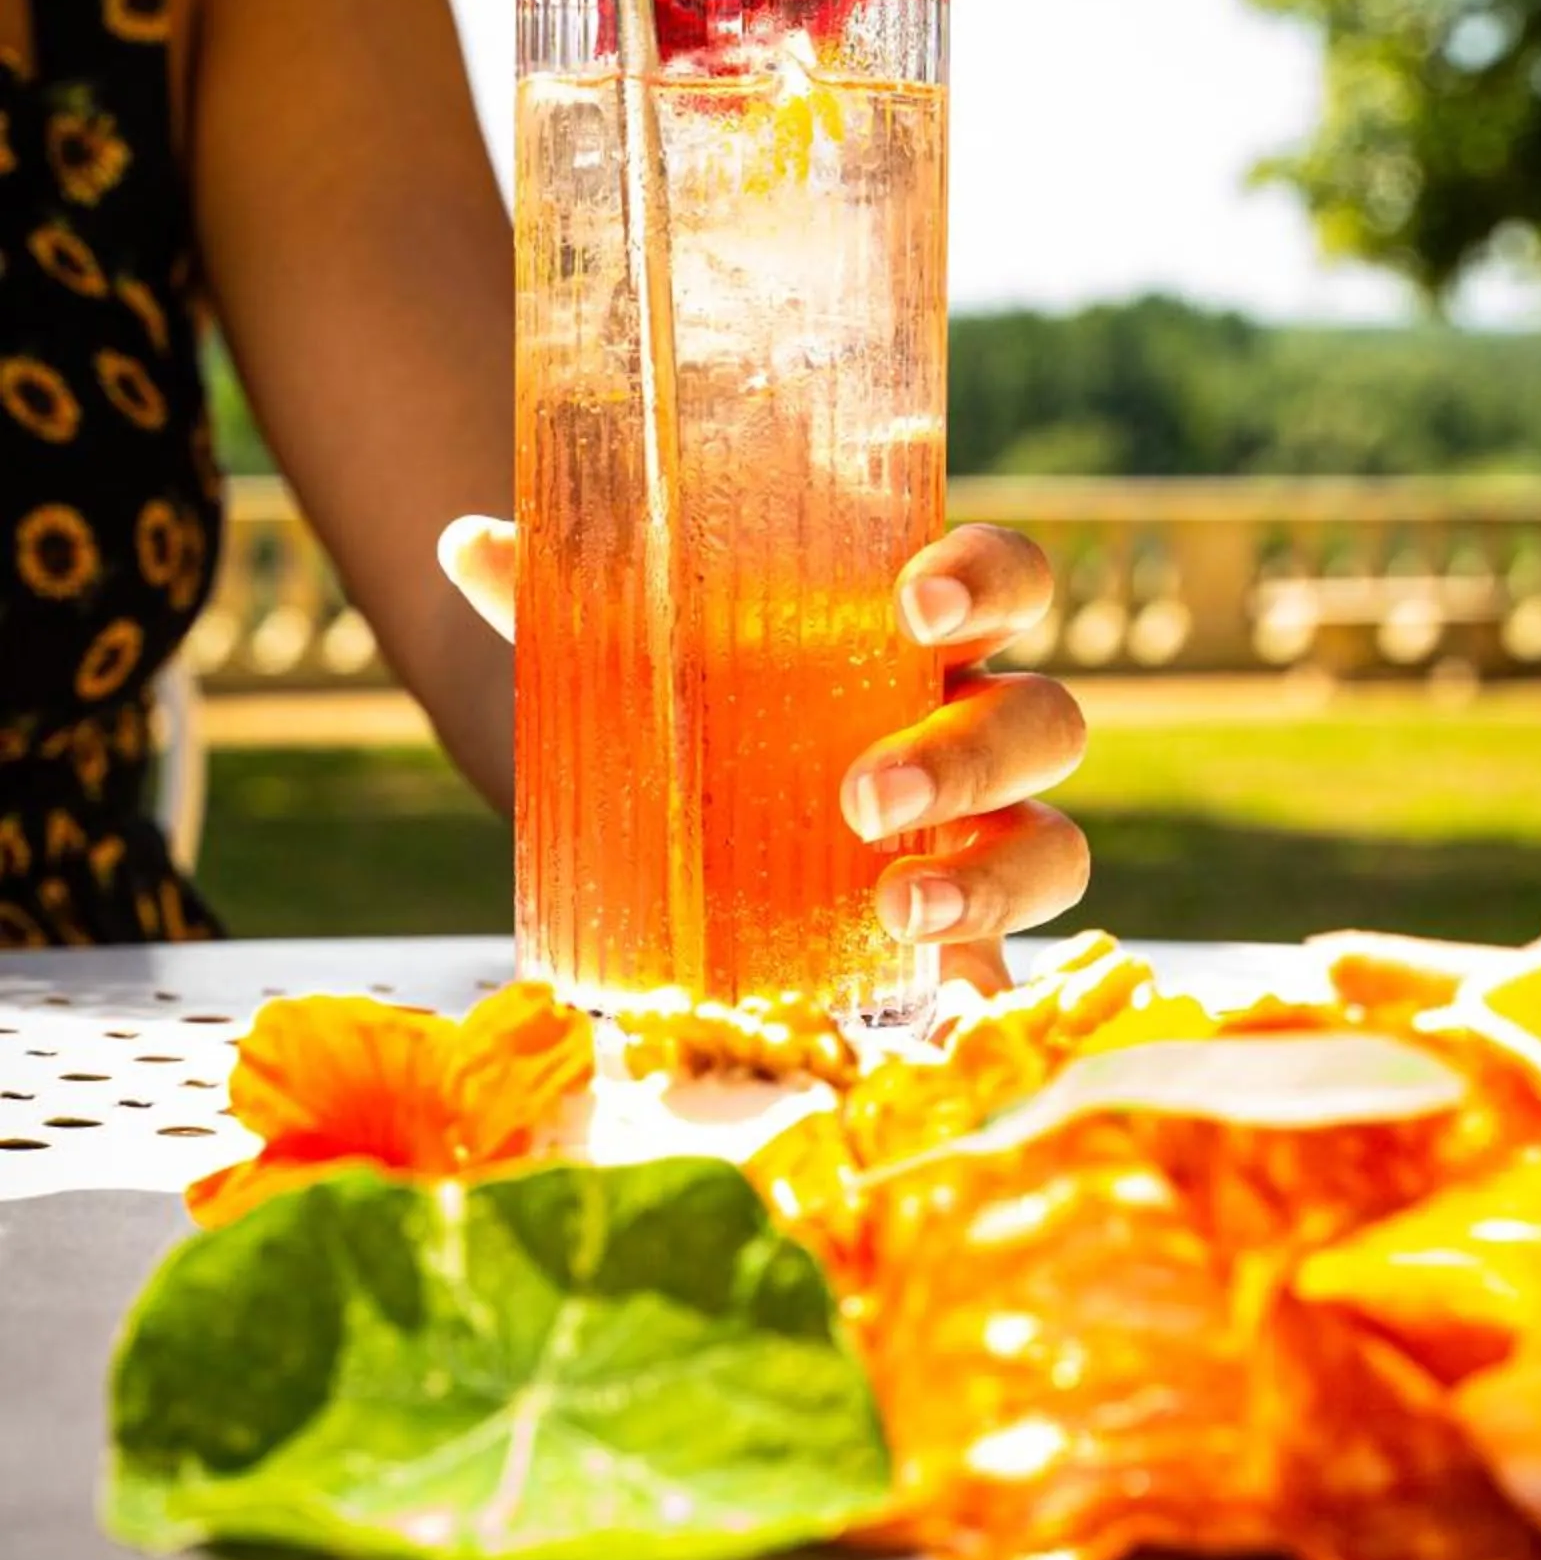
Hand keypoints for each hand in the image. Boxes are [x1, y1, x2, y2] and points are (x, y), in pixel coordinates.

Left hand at [438, 516, 1088, 993]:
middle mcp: (972, 730)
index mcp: (917, 639)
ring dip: (994, 873)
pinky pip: (1016, 966)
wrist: (690, 861)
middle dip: (971, 754)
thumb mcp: (631, 669)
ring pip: (1057, 843)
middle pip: (1047, 719)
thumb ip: (564, 605)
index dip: (987, 579)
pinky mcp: (964, 950)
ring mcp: (982, 842)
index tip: (915, 602)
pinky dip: (990, 989)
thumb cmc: (691, 728)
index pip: (1003, 578)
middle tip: (862, 797)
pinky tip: (944, 1016)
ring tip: (896, 909)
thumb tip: (463, 543)